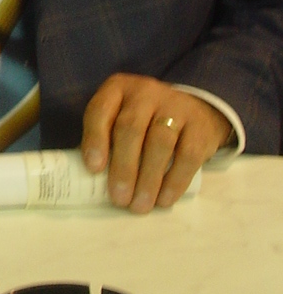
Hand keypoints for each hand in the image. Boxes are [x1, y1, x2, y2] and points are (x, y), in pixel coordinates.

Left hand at [81, 73, 233, 212]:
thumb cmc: (145, 120)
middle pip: (130, 128)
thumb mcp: (121, 116)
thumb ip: (107, 138)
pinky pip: (187, 155)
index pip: (101, 110)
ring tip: (140, 205)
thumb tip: (94, 178)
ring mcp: (175, 105)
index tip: (93, 169)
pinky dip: (174, 181)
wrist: (193, 110)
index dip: (95, 139)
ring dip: (148, 179)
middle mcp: (145, 92)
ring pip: (160, 142)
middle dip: (123, 167)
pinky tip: (164, 199)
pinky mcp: (200, 126)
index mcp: (118, 88)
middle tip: (119, 198)